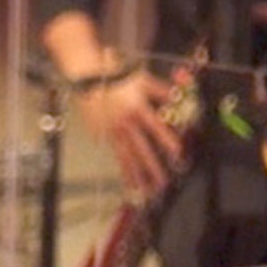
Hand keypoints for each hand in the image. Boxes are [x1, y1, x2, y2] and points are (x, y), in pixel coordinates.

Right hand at [78, 69, 184, 200]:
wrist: (88, 79)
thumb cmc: (117, 76)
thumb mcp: (143, 79)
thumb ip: (162, 90)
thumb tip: (178, 98)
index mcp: (137, 109)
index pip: (156, 129)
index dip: (167, 142)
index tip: (177, 155)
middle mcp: (125, 124)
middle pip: (140, 150)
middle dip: (151, 168)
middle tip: (161, 184)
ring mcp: (111, 131)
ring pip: (125, 157)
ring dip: (135, 175)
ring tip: (142, 190)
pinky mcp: (100, 135)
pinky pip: (113, 154)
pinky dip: (121, 167)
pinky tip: (127, 181)